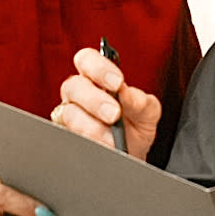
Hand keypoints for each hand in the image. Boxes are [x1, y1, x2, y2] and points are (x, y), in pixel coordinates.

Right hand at [51, 46, 160, 160]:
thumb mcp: (147, 112)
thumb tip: (125, 93)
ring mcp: (70, 115)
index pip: (86, 59)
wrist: (132, 156)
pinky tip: (103, 147)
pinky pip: (69, 137)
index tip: (118, 83)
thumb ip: (140, 100)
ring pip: (70, 114)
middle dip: (95, 100)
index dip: (98, 68)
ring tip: (113, 139)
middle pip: (73, 85)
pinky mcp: (67, 137)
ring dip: (93, 127)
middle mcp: (79, 93)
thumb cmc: (136, 127)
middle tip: (115, 114)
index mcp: (97, 78)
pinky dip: (89, 143)